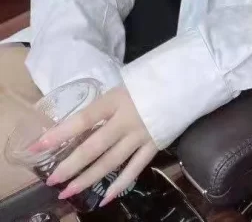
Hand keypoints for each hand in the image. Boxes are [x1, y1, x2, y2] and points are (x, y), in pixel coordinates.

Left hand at [36, 86, 157, 206]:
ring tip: (68, 191)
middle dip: (70, 165)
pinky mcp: (154, 145)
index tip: (38, 145)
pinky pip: (135, 169)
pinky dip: (120, 185)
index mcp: (116, 101)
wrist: (184, 82)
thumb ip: (104, 107)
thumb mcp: (122, 88)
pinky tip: (105, 199)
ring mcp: (141, 134)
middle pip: (94, 147)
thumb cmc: (149, 82)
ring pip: (111, 162)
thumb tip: (80, 126)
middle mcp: (126, 120)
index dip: (60, 133)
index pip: (83, 119)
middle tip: (52, 180)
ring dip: (88, 179)